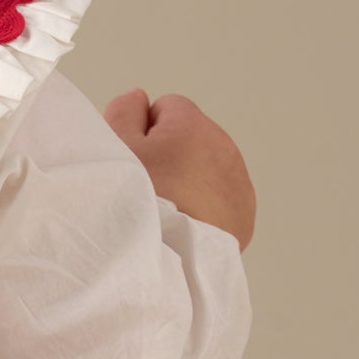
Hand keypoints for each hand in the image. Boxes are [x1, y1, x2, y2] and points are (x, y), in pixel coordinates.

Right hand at [102, 90, 256, 250]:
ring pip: (207, 168)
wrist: (168, 258)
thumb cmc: (139, 202)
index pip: (166, 108)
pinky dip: (205, 208)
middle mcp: (224, 147)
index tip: (137, 160)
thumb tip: (139, 99)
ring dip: (189, 182)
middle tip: (150, 188)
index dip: (145, 132)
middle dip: (171, 156)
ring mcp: (238, 182)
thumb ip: (124, 111)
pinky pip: (221, 199)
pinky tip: (185, 225)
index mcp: (193, 125)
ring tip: (167, 210)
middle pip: (190, 139)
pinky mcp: (244, 214)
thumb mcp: (114, 147)